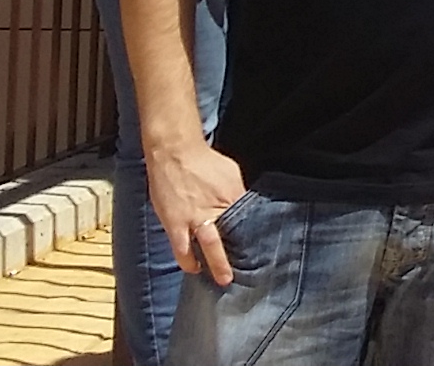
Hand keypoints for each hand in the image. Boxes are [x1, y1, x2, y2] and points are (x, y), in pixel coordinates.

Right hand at [145, 135, 248, 284]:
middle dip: (237, 257)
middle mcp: (213, 211)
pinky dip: (187, 260)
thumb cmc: (204, 161)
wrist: (174, 152)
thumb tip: (246, 207)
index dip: (253, 238)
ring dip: (212, 265)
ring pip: (205, 248)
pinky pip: (181, 248)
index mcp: (231, 197)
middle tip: (243, 274)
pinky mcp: (173, 223)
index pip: (246, 223)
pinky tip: (193, 267)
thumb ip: (238, 193)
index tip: (260, 253)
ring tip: (218, 279)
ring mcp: (192, 219)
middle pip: (229, 239)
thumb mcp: (231, 174)